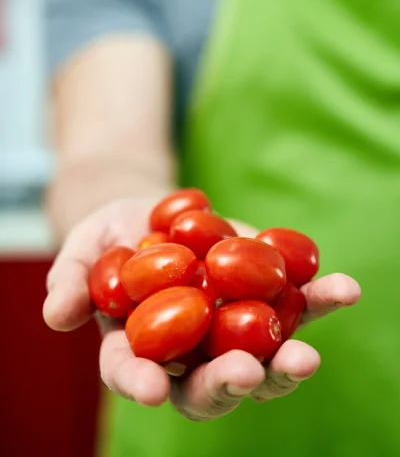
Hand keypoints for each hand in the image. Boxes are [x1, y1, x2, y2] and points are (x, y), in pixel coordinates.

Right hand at [43, 201, 361, 420]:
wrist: (155, 215)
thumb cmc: (112, 240)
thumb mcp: (84, 251)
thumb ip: (73, 281)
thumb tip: (57, 315)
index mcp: (142, 351)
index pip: (137, 376)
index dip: (141, 384)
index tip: (152, 390)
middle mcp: (193, 352)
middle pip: (211, 383)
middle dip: (228, 382)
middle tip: (245, 372)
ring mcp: (234, 328)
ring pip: (263, 359)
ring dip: (287, 360)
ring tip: (306, 354)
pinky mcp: (266, 297)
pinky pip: (297, 305)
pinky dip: (320, 300)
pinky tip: (342, 289)